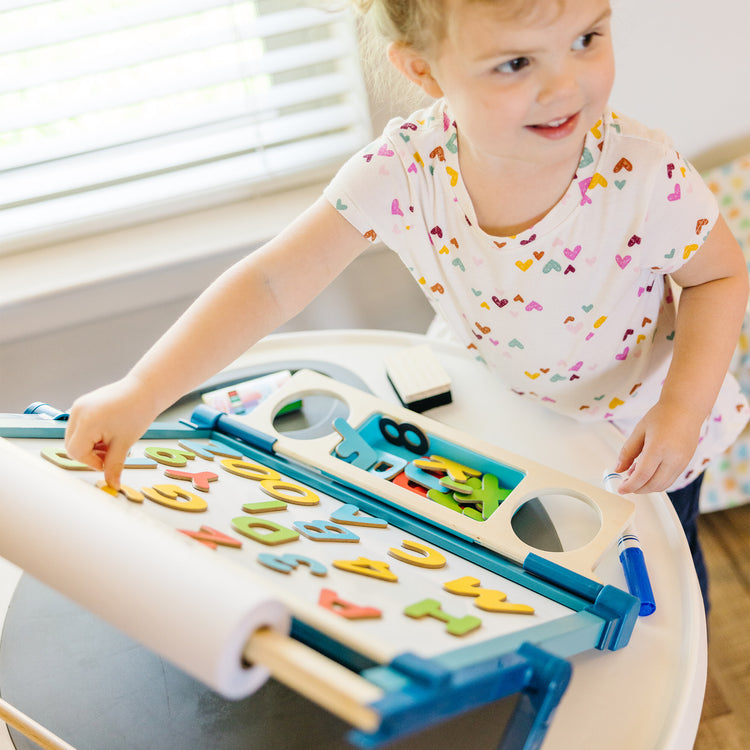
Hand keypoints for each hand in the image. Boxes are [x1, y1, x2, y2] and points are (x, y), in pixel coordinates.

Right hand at [64, 375, 158, 490]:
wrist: (146, 390)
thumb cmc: (137, 413)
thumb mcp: (125, 444)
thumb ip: (114, 466)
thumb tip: (112, 485)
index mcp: (86, 421)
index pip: (76, 452)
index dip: (92, 462)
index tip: (108, 462)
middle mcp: (77, 412)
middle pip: (72, 445)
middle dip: (90, 455)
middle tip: (111, 453)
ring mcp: (78, 406)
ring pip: (75, 437)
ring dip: (90, 445)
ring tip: (112, 441)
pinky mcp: (83, 404)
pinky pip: (79, 426)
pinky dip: (91, 435)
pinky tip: (109, 432)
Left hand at [614, 400, 702, 493]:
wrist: (686, 408)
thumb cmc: (663, 416)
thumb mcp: (639, 431)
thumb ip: (627, 452)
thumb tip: (618, 469)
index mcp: (659, 448)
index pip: (642, 475)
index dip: (630, 485)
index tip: (621, 489)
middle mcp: (673, 458)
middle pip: (654, 484)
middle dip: (638, 489)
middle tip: (626, 485)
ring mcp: (682, 462)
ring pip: (663, 485)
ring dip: (648, 487)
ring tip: (635, 478)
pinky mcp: (686, 463)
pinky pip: (670, 479)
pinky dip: (657, 481)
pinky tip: (647, 474)